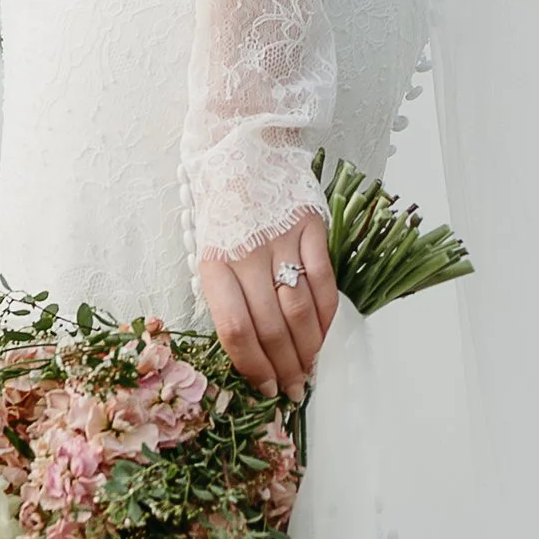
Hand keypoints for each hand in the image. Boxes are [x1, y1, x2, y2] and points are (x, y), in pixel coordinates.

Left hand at [201, 209, 337, 396]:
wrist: (242, 149)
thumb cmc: (225, 209)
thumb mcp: (211, 251)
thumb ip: (228, 296)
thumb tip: (254, 354)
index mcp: (214, 264)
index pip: (235, 329)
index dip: (254, 366)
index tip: (267, 389)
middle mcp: (247, 254)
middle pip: (271, 327)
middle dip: (285, 368)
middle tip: (295, 390)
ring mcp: (281, 239)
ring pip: (299, 310)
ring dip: (308, 349)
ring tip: (311, 370)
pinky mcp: (310, 225)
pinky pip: (324, 280)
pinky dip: (327, 314)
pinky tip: (326, 334)